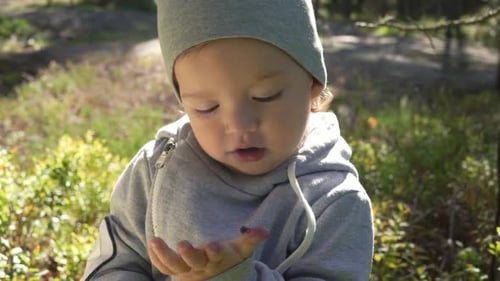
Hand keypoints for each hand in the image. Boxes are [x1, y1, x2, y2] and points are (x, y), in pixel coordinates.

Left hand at [148, 227, 269, 280]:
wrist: (216, 277)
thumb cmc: (228, 257)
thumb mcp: (240, 249)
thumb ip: (251, 239)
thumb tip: (265, 232)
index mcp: (217, 259)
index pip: (216, 256)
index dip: (214, 251)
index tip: (212, 245)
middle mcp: (201, 266)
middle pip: (193, 263)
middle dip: (188, 254)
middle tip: (182, 244)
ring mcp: (187, 270)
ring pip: (173, 267)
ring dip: (163, 254)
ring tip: (155, 240)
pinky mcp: (176, 271)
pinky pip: (164, 268)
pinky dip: (156, 258)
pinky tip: (151, 244)